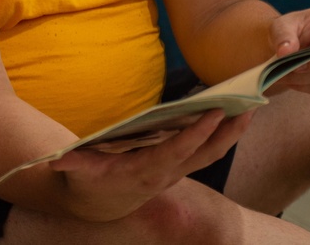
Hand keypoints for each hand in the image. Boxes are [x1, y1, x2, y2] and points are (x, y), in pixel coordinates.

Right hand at [47, 109, 252, 220]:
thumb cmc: (87, 181)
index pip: (176, 152)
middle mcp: (166, 173)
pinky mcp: (179, 166)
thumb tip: (57, 160)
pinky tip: (234, 114)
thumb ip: (71, 165)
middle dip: (228, 133)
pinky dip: (223, 134)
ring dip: (232, 133)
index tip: (214, 114)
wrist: (99, 203)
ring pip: (211, 153)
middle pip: (205, 154)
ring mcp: (175, 171)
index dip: (196, 135)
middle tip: (249, 108)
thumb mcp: (76, 173)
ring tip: (251, 107)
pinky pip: (206, 150)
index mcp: (144, 171)